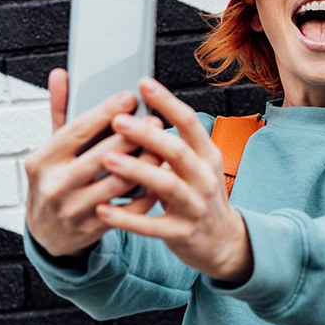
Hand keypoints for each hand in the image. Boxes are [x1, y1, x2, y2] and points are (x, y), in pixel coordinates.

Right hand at [25, 68, 162, 257]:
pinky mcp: (93, 229)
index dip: (104, 113)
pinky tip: (161, 176)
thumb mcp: (51, 149)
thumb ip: (60, 112)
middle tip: (155, 121)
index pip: (76, 131)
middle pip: (100, 157)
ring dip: (145, 164)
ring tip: (163, 147)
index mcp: (41, 161)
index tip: (129, 97)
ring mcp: (73, 211)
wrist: (46, 233)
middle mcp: (55, 186)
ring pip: (118, 184)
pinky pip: (128, 209)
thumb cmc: (53, 181)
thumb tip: (61, 74)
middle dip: (131, 137)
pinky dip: (147, 192)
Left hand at [94, 77, 253, 284]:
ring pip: (166, 185)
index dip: (167, 102)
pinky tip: (103, 209)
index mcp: (207, 155)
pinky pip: (152, 225)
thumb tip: (139, 113)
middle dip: (148, 135)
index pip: (189, 123)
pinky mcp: (181, 233)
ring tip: (107, 159)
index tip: (143, 84)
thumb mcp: (198, 165)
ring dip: (137, 171)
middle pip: (178, 151)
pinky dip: (127, 218)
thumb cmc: (199, 195)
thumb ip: (173, 143)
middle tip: (118, 120)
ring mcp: (195, 206)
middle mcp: (205, 178)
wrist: (221, 240)